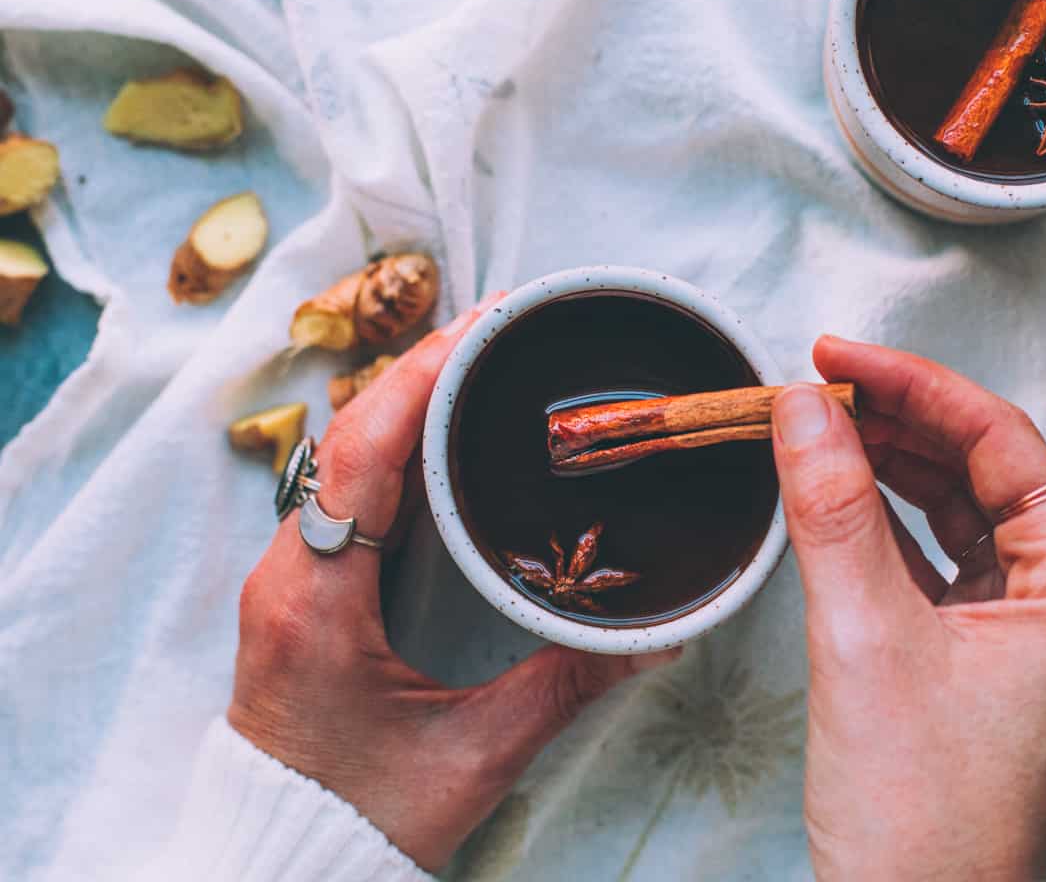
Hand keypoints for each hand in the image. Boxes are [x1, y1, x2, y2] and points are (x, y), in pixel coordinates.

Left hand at [228, 295, 679, 871]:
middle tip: (501, 327)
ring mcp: (289, 575)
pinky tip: (445, 433)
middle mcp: (289, 571)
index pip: (359, 454)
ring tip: (482, 360)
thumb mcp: (474, 755)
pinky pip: (346, 489)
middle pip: (350, 435)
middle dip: (422, 369)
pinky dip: (396, 444)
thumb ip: (567, 686)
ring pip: (343, 455)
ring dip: (408, 400)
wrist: (278, 858)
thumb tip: (658, 638)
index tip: (481, 326)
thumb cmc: (359, 816)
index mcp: (317, 600)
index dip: (418, 378)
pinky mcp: (302, 586)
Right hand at [772, 337, 1045, 881]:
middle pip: (983, 468)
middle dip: (897, 421)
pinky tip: (834, 496)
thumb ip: (832, 509)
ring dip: (887, 466)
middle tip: (814, 388)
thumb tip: (804, 405)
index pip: (1002, 442)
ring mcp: (1024, 627)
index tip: (836, 354)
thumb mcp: (862, 637)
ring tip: (816, 430)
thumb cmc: (915, 806)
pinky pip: (934, 556)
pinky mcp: (978, 651)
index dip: (915, 385)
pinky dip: (881, 521)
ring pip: (956, 509)